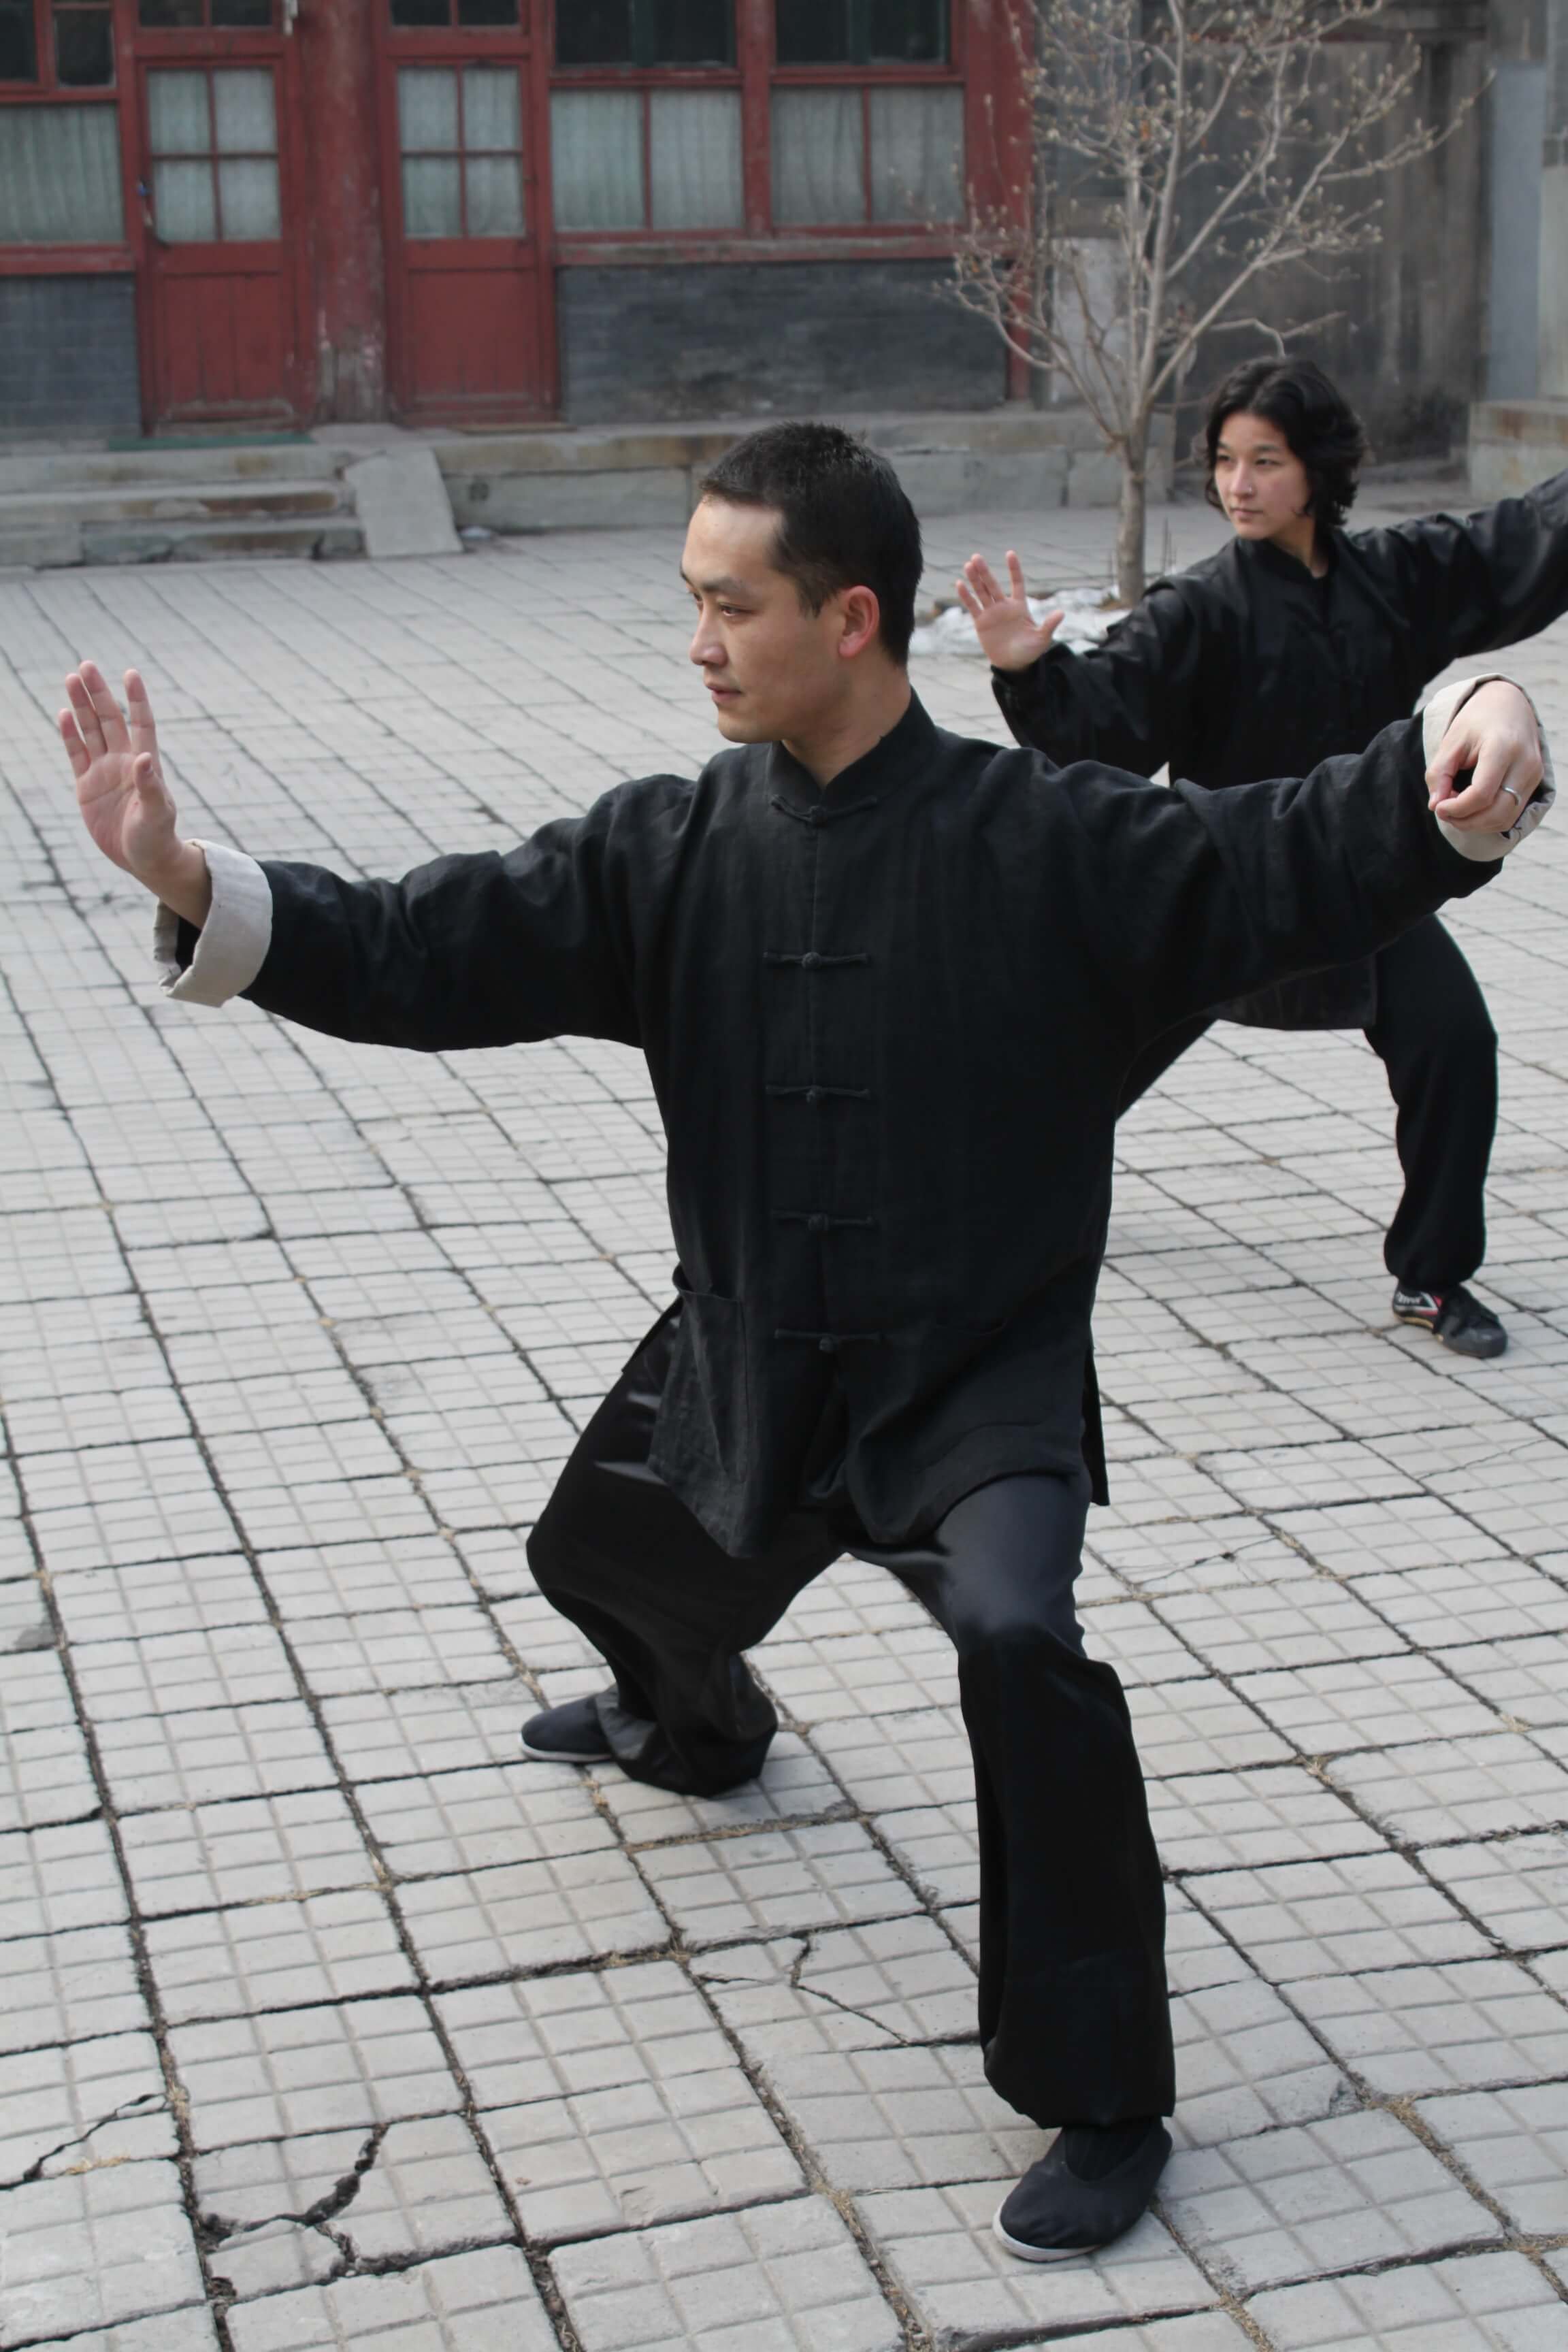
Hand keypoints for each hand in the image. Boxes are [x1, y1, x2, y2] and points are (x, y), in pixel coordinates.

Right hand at [60, 662, 209, 921]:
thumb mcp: (157, 814)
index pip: (142, 723)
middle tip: (86, 666)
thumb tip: (142, 758)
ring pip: (90, 730)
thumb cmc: (157, 838)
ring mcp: (104, 771)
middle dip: (98, 693)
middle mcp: (124, 761)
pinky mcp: (87, 785)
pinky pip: (76, 753)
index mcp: (145, 764)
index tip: (131, 673)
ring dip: (81, 706)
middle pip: (110, 719)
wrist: (144, 860)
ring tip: (71, 679)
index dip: (136, 699)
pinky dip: (70, 734)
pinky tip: (64, 713)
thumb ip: (151, 786)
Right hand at [954, 551, 1063, 672]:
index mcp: (1019, 606)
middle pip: (993, 584)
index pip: (1017, 582)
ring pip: (981, 592)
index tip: (1010, 554)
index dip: (1014, 569)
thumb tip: (1061, 613)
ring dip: (975, 579)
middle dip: (985, 571)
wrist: (1013, 665)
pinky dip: (966, 596)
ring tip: (968, 565)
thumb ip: (1049, 625)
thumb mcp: (1042, 639)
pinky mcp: (981, 622)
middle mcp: (1004, 606)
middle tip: (977, 557)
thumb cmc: (1029, 651)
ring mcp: (991, 613)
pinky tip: (960, 584)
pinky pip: (972, 606)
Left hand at [1426, 681, 1543, 831]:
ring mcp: (1534, 774)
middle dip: (1465, 821)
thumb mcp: (1451, 742)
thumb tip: (1435, 806)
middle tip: (1443, 811)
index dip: (1456, 809)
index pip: (1481, 794)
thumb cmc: (1476, 722)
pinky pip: (1511, 814)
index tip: (1438, 807)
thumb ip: (1440, 774)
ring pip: (1505, 818)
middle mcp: (1525, 763)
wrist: (1509, 705)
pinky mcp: (1534, 782)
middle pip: (1497, 812)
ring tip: (1455, 809)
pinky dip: (1488, 819)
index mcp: (1503, 747)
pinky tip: (1470, 808)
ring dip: (1476, 823)